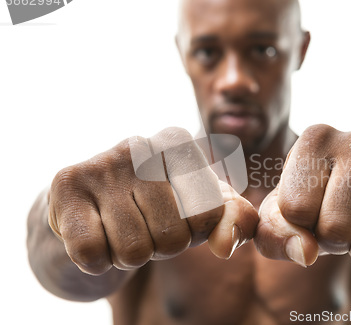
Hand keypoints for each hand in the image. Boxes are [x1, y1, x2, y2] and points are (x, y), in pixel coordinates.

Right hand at [48, 127, 257, 274]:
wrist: (92, 208)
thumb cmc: (157, 206)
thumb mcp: (202, 208)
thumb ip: (233, 219)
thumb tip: (225, 246)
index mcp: (179, 144)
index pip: (208, 214)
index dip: (194, 232)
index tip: (176, 217)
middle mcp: (141, 145)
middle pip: (172, 238)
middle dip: (160, 247)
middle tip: (142, 226)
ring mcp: (101, 163)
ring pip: (133, 251)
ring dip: (127, 256)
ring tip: (118, 228)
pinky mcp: (66, 186)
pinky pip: (92, 253)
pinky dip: (96, 259)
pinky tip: (94, 233)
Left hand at [254, 124, 350, 266]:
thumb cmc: (321, 202)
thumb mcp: (284, 215)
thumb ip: (274, 234)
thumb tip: (305, 252)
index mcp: (315, 138)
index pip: (295, 211)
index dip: (301, 226)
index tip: (313, 209)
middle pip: (335, 231)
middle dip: (334, 241)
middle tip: (342, 220)